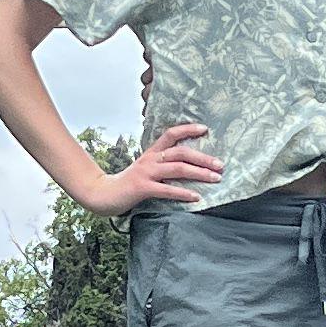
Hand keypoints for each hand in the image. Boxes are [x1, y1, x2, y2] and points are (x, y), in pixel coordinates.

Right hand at [95, 124, 222, 213]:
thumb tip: (187, 167)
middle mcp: (150, 159)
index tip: (205, 129)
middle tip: (220, 164)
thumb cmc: (129, 183)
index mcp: (152, 152)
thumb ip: (162, 165)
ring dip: (199, 173)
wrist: (104, 194)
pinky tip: (196, 197)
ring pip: (177, 168)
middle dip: (203, 158)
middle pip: (180, 152)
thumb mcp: (146, 169)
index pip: (171, 134)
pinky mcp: (143, 188)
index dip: (187, 129)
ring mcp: (146, 173)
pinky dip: (184, 193)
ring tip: (215, 178)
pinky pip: (167, 189)